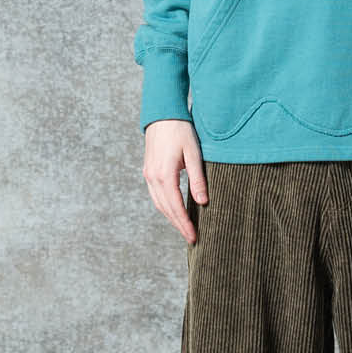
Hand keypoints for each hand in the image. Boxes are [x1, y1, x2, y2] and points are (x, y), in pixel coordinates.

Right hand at [142, 120, 208, 243]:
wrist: (162, 114)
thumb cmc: (181, 130)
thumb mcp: (194, 153)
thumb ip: (198, 179)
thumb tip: (203, 202)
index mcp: (164, 174)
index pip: (175, 206)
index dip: (184, 223)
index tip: (194, 237)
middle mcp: (153, 177)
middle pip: (165, 209)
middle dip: (178, 225)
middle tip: (191, 238)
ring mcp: (148, 174)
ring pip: (159, 203)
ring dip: (171, 217)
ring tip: (184, 228)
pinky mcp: (148, 170)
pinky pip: (156, 195)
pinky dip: (165, 206)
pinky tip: (174, 210)